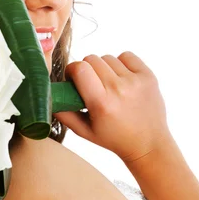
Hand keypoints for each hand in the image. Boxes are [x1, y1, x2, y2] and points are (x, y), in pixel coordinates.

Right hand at [53, 51, 170, 161]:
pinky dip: (121, 64)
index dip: (72, 70)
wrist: (149, 144)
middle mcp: (119, 89)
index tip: (73, 79)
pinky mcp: (148, 76)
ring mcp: (136, 81)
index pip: (80, 68)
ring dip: (104, 68)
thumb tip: (49, 96)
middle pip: (92, 59)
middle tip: (90, 84)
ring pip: (108, 58)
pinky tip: (122, 78)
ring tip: (108, 84)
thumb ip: (64, 114)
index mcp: (101, 103)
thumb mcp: (84, 132)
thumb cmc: (114, 138)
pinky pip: (126, 56)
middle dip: (86, 69)